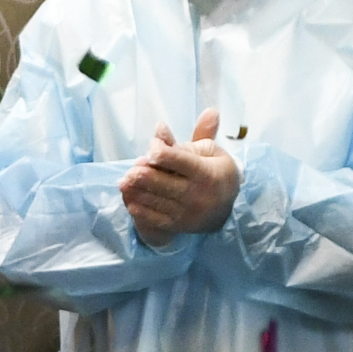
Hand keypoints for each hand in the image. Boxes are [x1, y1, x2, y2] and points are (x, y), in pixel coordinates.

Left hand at [118, 108, 239, 248]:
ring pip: (157, 201)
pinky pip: (156, 219)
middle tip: (131, 169)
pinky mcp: (180, 226)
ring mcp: (188, 212)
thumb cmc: (215, 172)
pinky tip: (130, 201)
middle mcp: (198, 194)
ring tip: (124, 182)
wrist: (229, 208)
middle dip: (143, 174)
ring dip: (137, 191)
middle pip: (163, 182)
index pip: (178, 160)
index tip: (152, 148)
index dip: (161, 152)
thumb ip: (187, 136)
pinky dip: (141, 210)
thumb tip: (161, 125)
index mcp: (206, 172)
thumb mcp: (208, 150)